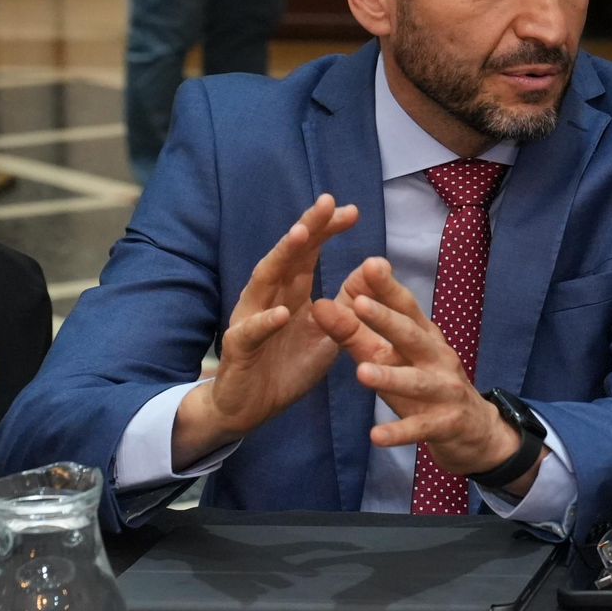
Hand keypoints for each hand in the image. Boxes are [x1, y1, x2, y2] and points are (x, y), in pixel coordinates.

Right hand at [173, 195, 358, 467]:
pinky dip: (265, 322)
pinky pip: (251, 333)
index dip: (327, 231)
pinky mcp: (239, 351)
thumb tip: (372, 272)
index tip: (352, 211)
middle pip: (287, 256)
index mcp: (290, 293)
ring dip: (282, 257)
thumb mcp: (328, 336)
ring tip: (301, 234)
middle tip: (327, 202)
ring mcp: (250, 321)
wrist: (249, 408)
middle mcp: (267, 298)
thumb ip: (347, 306)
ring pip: (264, 282)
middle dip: (307, 228)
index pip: (308, 254)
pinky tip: (281, 311)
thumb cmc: (287, 367)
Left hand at [314, 257, 542, 493]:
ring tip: (362, 373)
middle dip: (386, 319)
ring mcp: (444, 390)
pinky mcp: (445, 423)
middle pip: (411, 336)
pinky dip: (399, 432)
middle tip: (357, 303)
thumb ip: (358, 333)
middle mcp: (437, 357)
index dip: (387, 287)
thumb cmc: (426, 384)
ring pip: (416, 382)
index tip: (368, 264)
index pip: (406, 307)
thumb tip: (321, 303)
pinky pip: (420, 428)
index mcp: (424, 336)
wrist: (474, 430)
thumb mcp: (394, 357)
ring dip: (391, 377)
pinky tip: (376, 437)